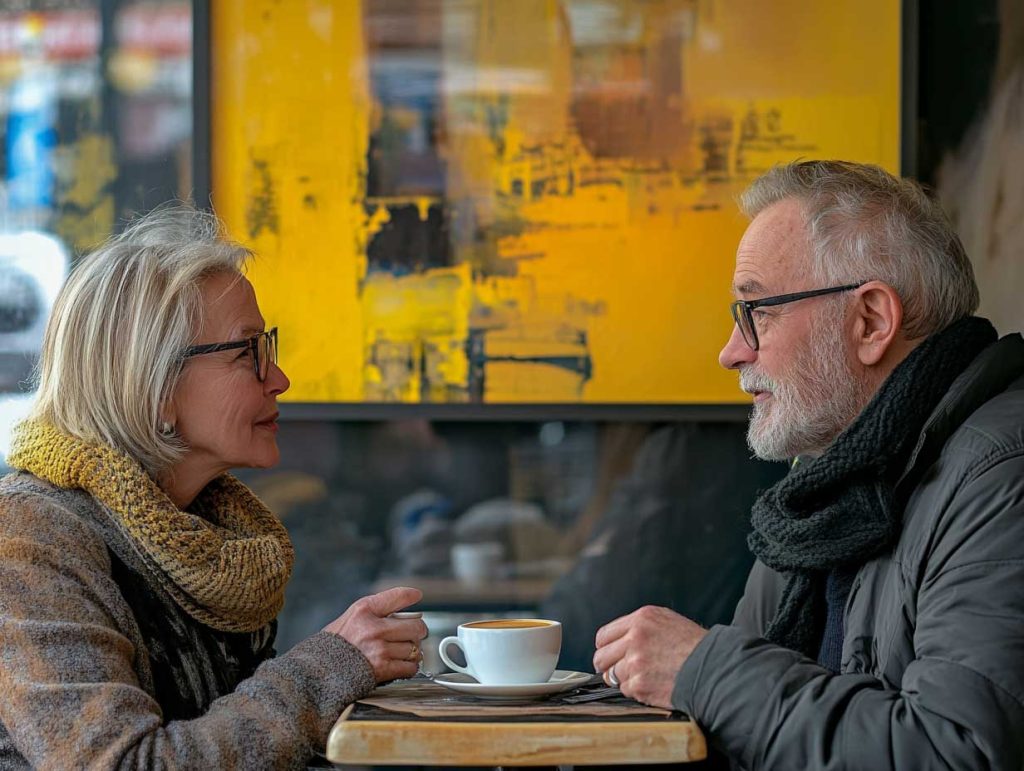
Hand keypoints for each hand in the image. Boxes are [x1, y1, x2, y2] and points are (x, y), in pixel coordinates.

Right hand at [323, 586, 427, 682]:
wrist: (318, 673)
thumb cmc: (333, 646)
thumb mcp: (350, 618)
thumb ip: (374, 613)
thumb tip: (403, 615)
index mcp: (364, 610)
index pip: (397, 596)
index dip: (410, 596)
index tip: (415, 595)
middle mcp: (373, 628)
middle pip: (416, 626)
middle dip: (418, 631)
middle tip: (414, 634)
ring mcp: (379, 649)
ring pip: (414, 648)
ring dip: (412, 652)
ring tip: (401, 653)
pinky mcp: (382, 669)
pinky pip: (410, 667)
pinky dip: (409, 668)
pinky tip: (400, 665)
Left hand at [592, 605, 707, 708]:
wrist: (714, 668)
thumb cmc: (695, 646)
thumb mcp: (667, 621)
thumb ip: (640, 626)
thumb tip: (619, 640)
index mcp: (641, 619)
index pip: (604, 635)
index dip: (606, 648)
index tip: (610, 656)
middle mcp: (635, 638)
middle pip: (601, 657)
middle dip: (607, 666)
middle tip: (617, 672)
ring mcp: (635, 662)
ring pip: (612, 676)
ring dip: (624, 680)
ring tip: (644, 678)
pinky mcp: (639, 685)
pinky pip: (625, 690)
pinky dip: (636, 691)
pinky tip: (653, 686)